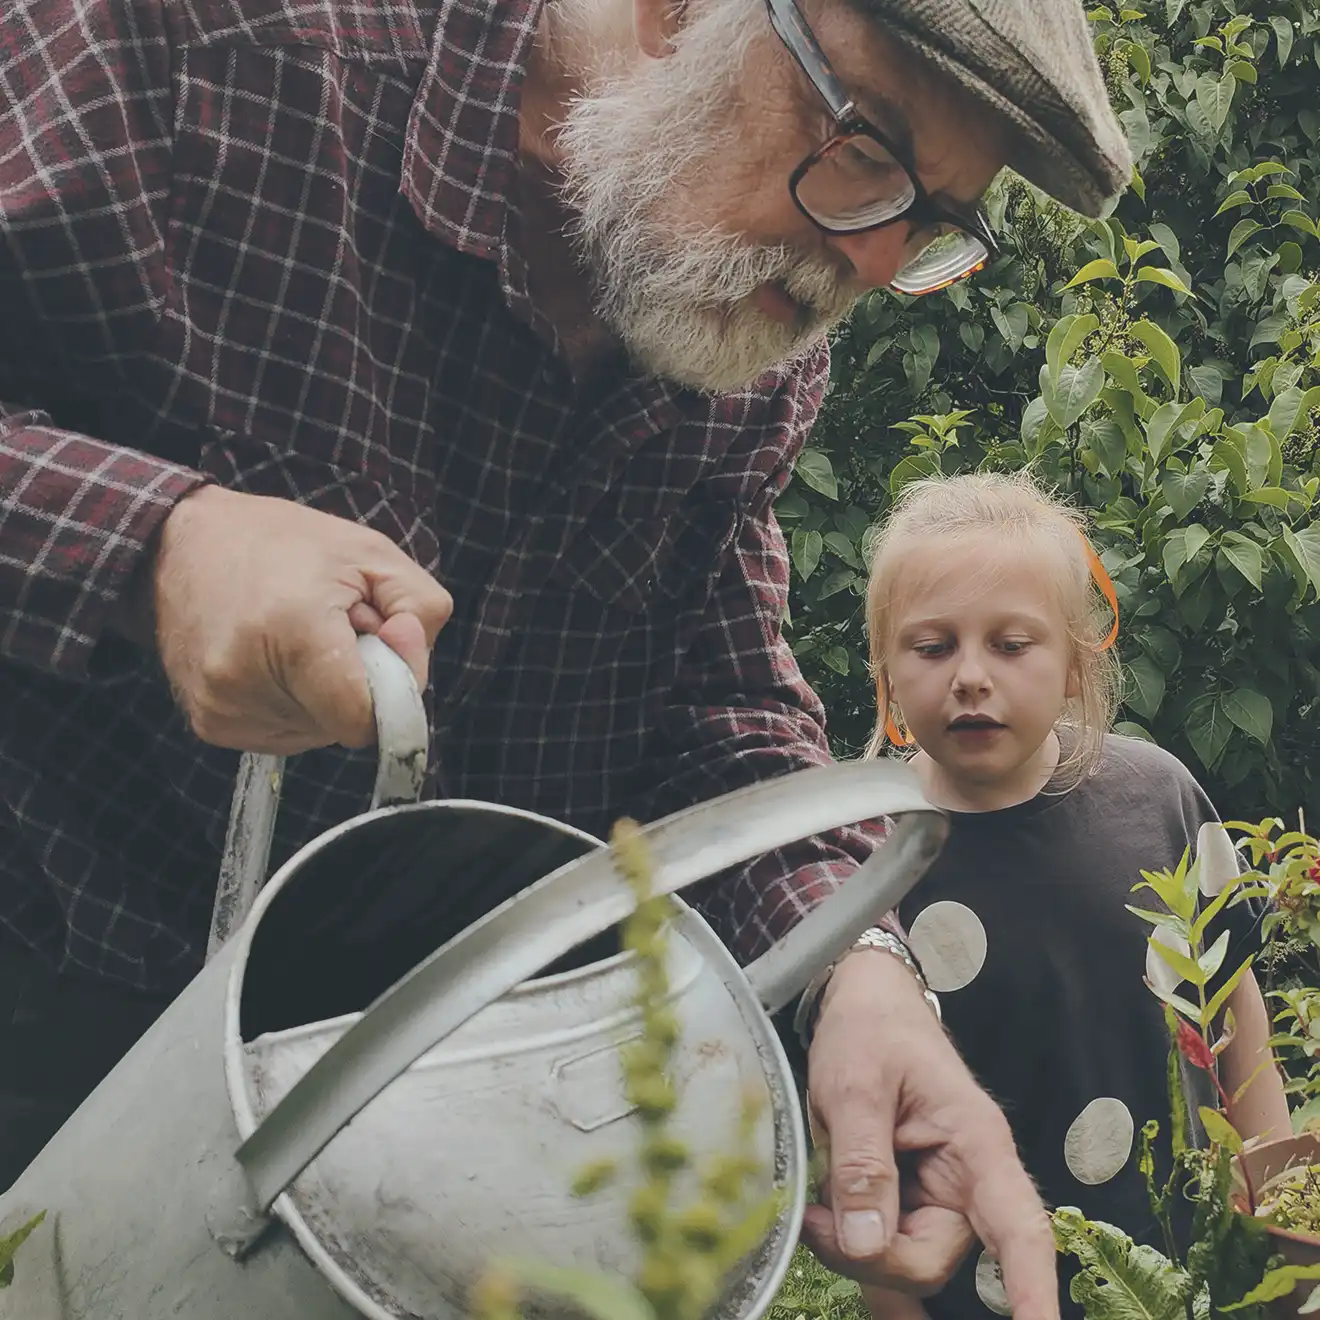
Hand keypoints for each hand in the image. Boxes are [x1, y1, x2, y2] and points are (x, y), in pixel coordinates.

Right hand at [127, 485, 452, 751]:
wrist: (180, 545)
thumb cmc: (283, 545)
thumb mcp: (373, 554)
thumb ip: (421, 611)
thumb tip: (412, 669)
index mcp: (293, 632)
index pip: (364, 719)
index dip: (392, 687)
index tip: (380, 642)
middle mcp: (246, 680)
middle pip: (346, 724)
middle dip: (357, 680)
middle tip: (329, 626)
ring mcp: (223, 709)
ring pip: (320, 732)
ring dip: (325, 692)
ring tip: (296, 636)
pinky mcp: (211, 724)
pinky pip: (287, 732)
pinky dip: (296, 701)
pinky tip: (272, 657)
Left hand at [802, 950, 1058, 1318]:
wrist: (864, 1003)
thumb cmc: (871, 1030)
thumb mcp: (856, 1084)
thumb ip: (863, 1161)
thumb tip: (866, 1242)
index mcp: (976, 1143)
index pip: (1020, 1227)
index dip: (1033, 1286)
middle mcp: (966, 1178)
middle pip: (933, 1257)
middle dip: (871, 1254)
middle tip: (811, 1218)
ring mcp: (936, 1192)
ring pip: (904, 1256)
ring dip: (853, 1247)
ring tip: (812, 1207)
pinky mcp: (906, 1198)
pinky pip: (888, 1244)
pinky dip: (858, 1250)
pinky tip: (830, 1243)